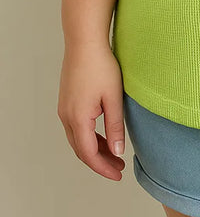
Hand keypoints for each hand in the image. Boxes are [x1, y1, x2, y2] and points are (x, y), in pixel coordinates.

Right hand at [57, 42, 126, 180]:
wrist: (84, 42)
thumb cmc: (101, 65)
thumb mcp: (113, 97)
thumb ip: (115, 126)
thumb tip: (117, 152)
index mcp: (78, 118)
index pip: (89, 154)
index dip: (103, 168)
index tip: (118, 175)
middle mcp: (66, 117)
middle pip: (81, 150)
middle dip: (99, 162)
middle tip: (118, 168)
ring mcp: (64, 109)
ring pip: (77, 140)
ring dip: (94, 150)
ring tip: (114, 155)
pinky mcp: (66, 102)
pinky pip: (76, 128)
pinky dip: (89, 137)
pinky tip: (103, 136)